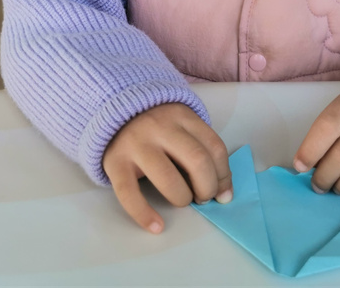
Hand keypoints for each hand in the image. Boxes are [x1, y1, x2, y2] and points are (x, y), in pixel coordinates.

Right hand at [102, 103, 231, 233]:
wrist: (115, 113)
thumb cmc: (158, 126)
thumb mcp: (181, 125)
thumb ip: (200, 147)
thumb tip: (222, 189)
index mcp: (182, 116)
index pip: (214, 147)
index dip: (224, 175)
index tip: (223, 193)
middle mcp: (161, 127)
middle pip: (197, 160)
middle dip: (207, 187)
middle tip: (204, 198)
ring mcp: (137, 144)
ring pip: (167, 177)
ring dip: (182, 197)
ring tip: (183, 201)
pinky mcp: (115, 162)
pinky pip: (129, 193)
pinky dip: (144, 214)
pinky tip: (157, 226)